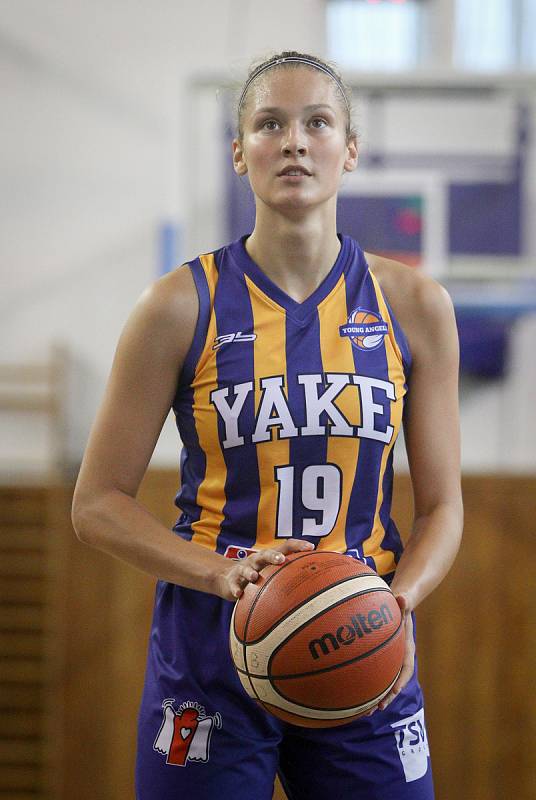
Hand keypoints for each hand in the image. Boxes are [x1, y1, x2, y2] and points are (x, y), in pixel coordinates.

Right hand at [215, 539, 314, 600]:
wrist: (227, 578)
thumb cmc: (259, 576)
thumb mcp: (273, 573)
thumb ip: (292, 576)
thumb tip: (322, 587)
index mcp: (271, 557)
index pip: (286, 547)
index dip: (298, 545)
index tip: (311, 548)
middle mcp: (258, 560)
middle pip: (265, 554)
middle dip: (273, 556)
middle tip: (281, 560)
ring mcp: (244, 569)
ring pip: (247, 568)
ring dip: (250, 572)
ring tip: (254, 578)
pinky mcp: (232, 581)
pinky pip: (234, 584)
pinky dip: (236, 589)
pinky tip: (239, 595)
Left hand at [365, 594, 414, 715]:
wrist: (400, 605)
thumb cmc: (399, 605)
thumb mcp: (402, 603)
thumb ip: (403, 602)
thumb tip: (403, 597)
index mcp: (406, 648)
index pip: (405, 668)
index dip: (400, 681)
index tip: (394, 692)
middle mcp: (399, 658)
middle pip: (393, 682)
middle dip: (385, 697)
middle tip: (375, 709)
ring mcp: (389, 661)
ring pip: (382, 682)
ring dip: (374, 697)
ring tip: (362, 712)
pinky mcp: (379, 659)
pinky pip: (372, 674)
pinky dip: (363, 685)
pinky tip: (349, 694)